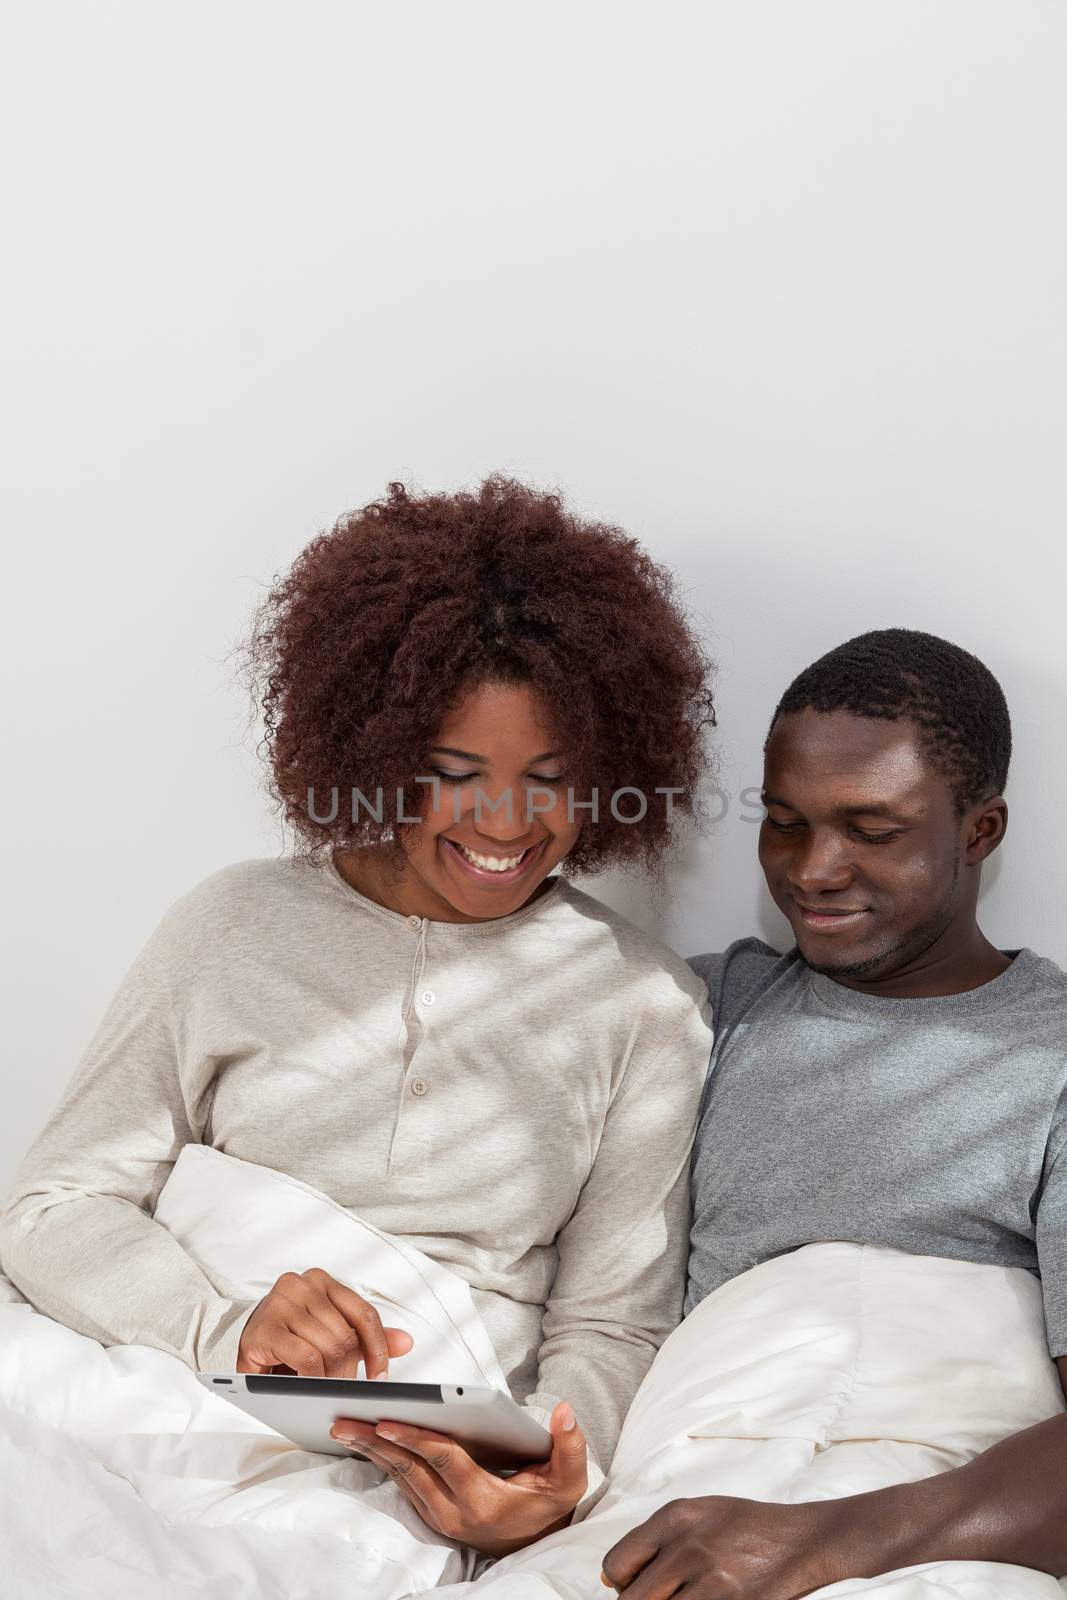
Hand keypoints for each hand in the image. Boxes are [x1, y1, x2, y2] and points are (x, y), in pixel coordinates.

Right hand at [236, 1267, 413, 1377]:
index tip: (381, 1378)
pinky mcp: (263, 1329)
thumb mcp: (330, 1333)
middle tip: (346, 1392)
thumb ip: (366, 1336)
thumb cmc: (292, 1338)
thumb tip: (406, 1343)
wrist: (244, 1343)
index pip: (363, 1313)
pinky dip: (314, 1378)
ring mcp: (280, 1303)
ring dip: (332, 1379)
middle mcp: (302, 1284)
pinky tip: (311, 1388)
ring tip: (329, 1393)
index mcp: (322, 1281)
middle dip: (350, 1371)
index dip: (378, 1348)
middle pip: (345, 1335)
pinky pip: (305, 1357)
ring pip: (327, 1348)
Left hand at [330, 1398, 587, 1556]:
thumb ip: (571, 1446)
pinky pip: (400, 1484)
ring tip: (343, 1425)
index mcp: (482, 1500)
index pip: (443, 1462)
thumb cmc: (548, 1504)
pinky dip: (380, 1460)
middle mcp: (454, 1512)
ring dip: (370, 1450)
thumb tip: (565, 1410)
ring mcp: (439, 1516)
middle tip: (343, 1418)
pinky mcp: (430, 1514)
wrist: (534, 1540)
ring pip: (399, 1478)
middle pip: (408, 1470)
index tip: (387, 1419)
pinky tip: (363, 1440)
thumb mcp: (569, 1481)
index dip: (416, 1439)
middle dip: (375, 1442)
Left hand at [600, 1494, 845, 1598]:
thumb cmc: (747, 1527)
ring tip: (687, 1599)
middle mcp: (688, 1546)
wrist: (803, 1539)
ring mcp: (712, 1580)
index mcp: (676, 1517)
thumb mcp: (701, 1513)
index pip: (616, 1563)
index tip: (634, 1588)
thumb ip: (657, 1537)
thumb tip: (611, 1576)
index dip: (620, 1584)